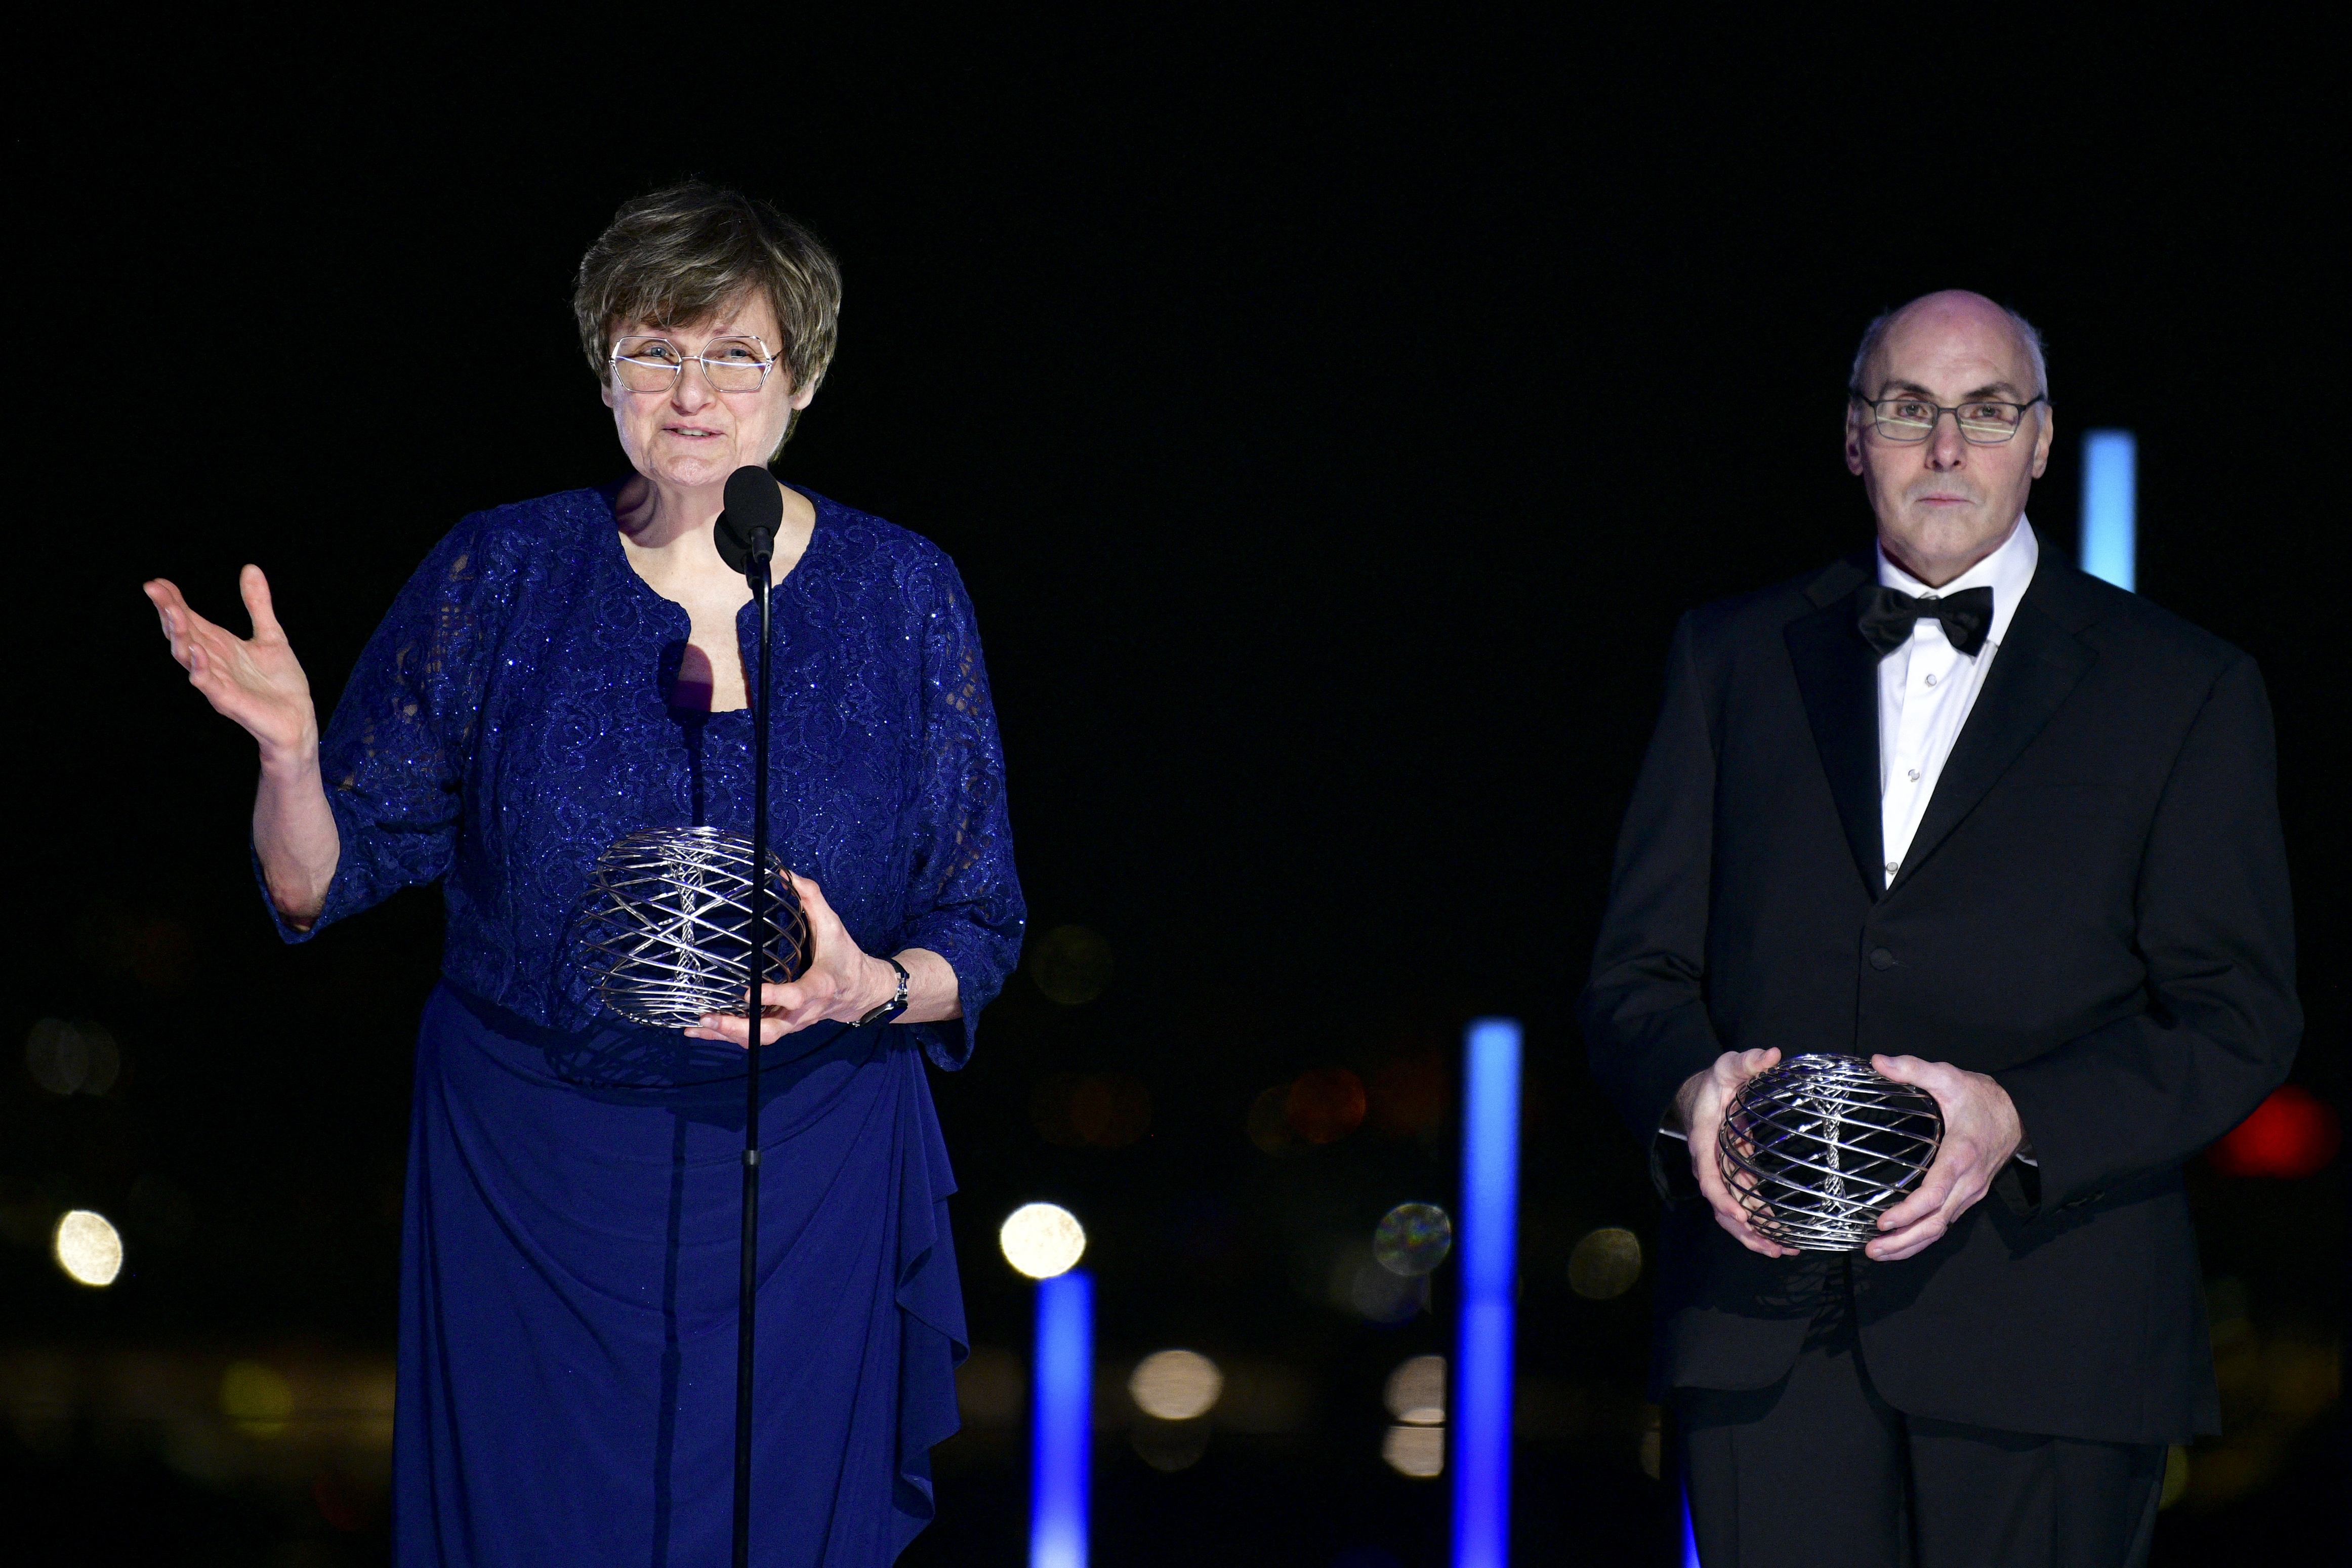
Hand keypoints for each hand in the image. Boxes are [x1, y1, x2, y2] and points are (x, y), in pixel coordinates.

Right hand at [145, 566, 318, 763]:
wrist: (298, 718)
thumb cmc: (280, 682)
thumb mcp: (271, 635)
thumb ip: (257, 604)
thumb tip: (250, 568)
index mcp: (219, 646)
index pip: (189, 619)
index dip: (173, 601)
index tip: (158, 582)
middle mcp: (212, 662)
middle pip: (183, 635)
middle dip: (169, 613)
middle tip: (155, 590)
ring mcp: (218, 682)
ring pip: (189, 658)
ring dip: (180, 636)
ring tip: (173, 614)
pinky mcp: (229, 701)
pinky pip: (208, 684)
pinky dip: (200, 669)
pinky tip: (197, 652)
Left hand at [684, 873, 896, 1048]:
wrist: (860, 992)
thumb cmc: (845, 957)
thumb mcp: (834, 926)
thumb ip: (813, 899)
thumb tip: (787, 874)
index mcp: (819, 986)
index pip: (797, 996)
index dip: (774, 996)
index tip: (749, 992)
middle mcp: (804, 1011)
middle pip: (771, 1029)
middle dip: (739, 1027)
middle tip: (711, 1017)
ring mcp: (792, 1022)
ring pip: (759, 1037)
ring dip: (727, 1034)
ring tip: (696, 1025)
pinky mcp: (783, 1025)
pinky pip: (754, 1036)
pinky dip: (727, 1035)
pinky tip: (700, 1030)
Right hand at [1674, 1047, 1797, 1258]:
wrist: (1703, 1091)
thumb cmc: (1714, 1081)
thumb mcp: (1727, 1066)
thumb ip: (1747, 1061)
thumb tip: (1771, 1054)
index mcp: (1705, 1142)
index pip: (1710, 1178)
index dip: (1724, 1199)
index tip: (1742, 1215)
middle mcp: (1710, 1165)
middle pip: (1721, 1207)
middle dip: (1745, 1231)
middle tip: (1774, 1247)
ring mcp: (1723, 1173)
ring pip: (1732, 1212)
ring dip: (1755, 1234)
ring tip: (1783, 1250)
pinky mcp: (1735, 1176)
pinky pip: (1744, 1205)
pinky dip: (1760, 1222)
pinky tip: (1782, 1236)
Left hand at [1864, 1054, 2022, 1261]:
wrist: (2019, 1114)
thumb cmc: (1980, 1097)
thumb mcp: (1948, 1076)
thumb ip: (1914, 1069)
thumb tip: (1878, 1061)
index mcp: (1961, 1154)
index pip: (1936, 1192)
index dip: (1910, 1211)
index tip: (1884, 1221)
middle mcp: (1968, 1181)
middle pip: (1936, 1221)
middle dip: (1905, 1240)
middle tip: (1872, 1249)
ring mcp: (1971, 1192)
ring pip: (1941, 1228)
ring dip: (1911, 1245)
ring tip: (1878, 1253)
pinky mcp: (1969, 1196)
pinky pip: (1945, 1222)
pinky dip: (1923, 1237)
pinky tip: (1900, 1243)